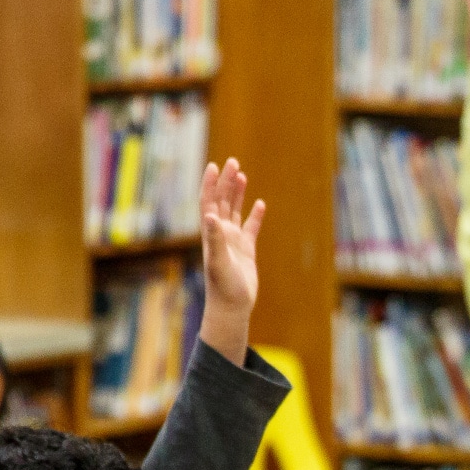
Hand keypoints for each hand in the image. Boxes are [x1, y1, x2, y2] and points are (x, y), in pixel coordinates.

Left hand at [198, 158, 263, 337]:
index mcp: (212, 233)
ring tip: (242, 175)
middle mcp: (221, 234)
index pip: (209, 202)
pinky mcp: (246, 251)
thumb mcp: (218, 261)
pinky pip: (251, 228)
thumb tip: (210, 214)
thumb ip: (214, 238)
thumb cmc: (222, 286)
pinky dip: (255, 215)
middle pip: (222, 201)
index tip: (215, 166)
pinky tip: (260, 204)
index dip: (211, 184)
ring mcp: (233, 241)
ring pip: (235, 211)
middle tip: (233, 162)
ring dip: (237, 193)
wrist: (232, 307)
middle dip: (226, 182)